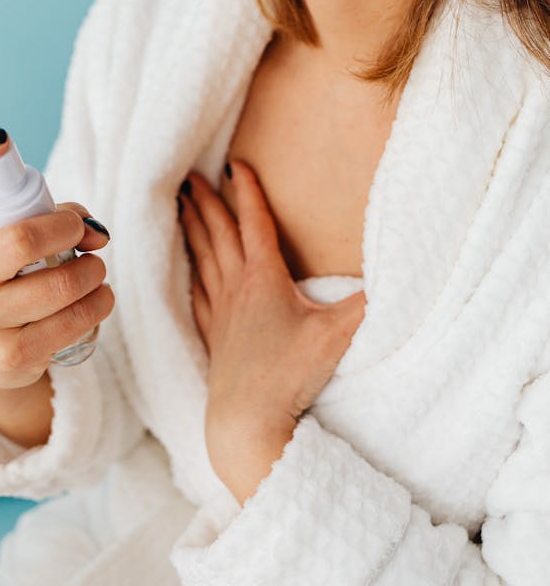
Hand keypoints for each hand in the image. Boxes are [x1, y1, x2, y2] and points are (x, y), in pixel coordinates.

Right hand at [0, 127, 113, 404]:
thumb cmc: (5, 279)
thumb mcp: (10, 240)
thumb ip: (52, 217)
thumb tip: (95, 232)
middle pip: (22, 240)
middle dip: (69, 230)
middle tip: (82, 234)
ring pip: (59, 285)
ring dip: (93, 272)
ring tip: (94, 270)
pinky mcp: (11, 356)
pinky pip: (73, 322)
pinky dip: (99, 304)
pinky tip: (98, 298)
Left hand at [177, 159, 366, 481]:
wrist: (246, 422)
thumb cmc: (289, 376)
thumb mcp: (338, 336)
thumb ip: (369, 305)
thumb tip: (403, 280)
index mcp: (264, 279)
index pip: (255, 223)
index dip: (248, 191)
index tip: (234, 163)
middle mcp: (236, 289)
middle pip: (219, 235)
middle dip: (207, 203)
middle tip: (191, 177)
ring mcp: (221, 314)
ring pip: (203, 260)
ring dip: (193, 230)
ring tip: (183, 208)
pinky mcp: (213, 339)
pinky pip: (198, 294)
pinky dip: (193, 274)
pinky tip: (192, 272)